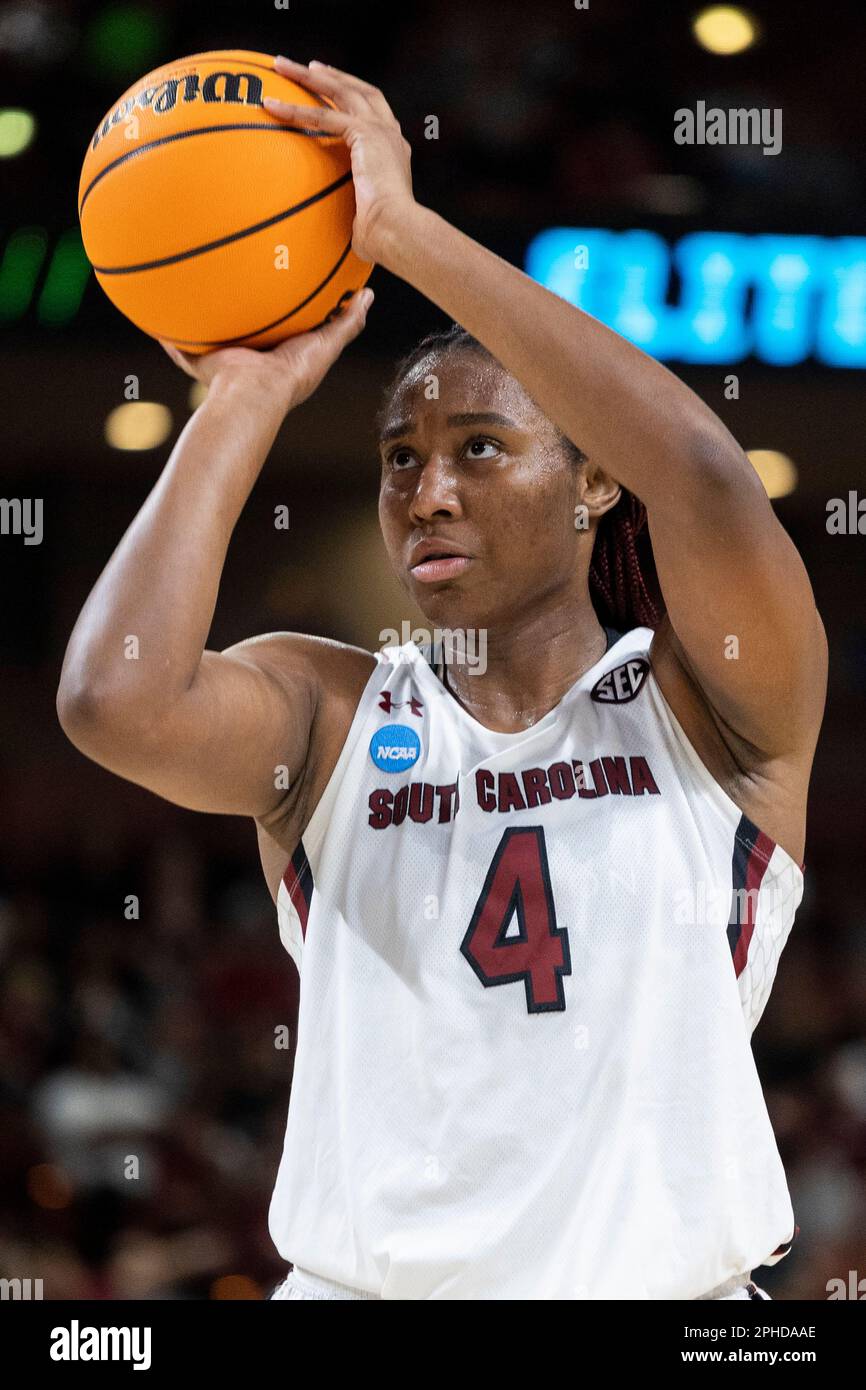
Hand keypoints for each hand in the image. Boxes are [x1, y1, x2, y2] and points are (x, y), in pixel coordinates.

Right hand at [158, 285, 373, 412]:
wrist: (252, 394)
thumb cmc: (290, 374)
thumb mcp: (325, 346)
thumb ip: (346, 324)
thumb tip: (367, 296)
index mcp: (277, 351)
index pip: (278, 322)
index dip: (278, 302)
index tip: (277, 273)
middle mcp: (249, 354)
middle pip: (242, 324)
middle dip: (236, 305)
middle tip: (233, 272)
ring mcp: (224, 358)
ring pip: (210, 331)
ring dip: (201, 314)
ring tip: (191, 284)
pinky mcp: (201, 361)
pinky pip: (178, 345)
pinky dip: (166, 336)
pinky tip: (154, 313)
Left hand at [264, 56, 415, 264]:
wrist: (398, 231)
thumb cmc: (385, 239)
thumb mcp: (365, 222)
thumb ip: (352, 218)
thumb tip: (337, 241)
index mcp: (394, 152)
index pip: (373, 113)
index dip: (352, 96)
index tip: (332, 87)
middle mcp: (390, 135)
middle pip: (358, 91)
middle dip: (332, 76)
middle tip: (308, 66)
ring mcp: (380, 131)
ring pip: (340, 91)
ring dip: (308, 76)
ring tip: (280, 65)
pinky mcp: (365, 134)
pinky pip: (322, 115)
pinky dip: (295, 109)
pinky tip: (270, 106)